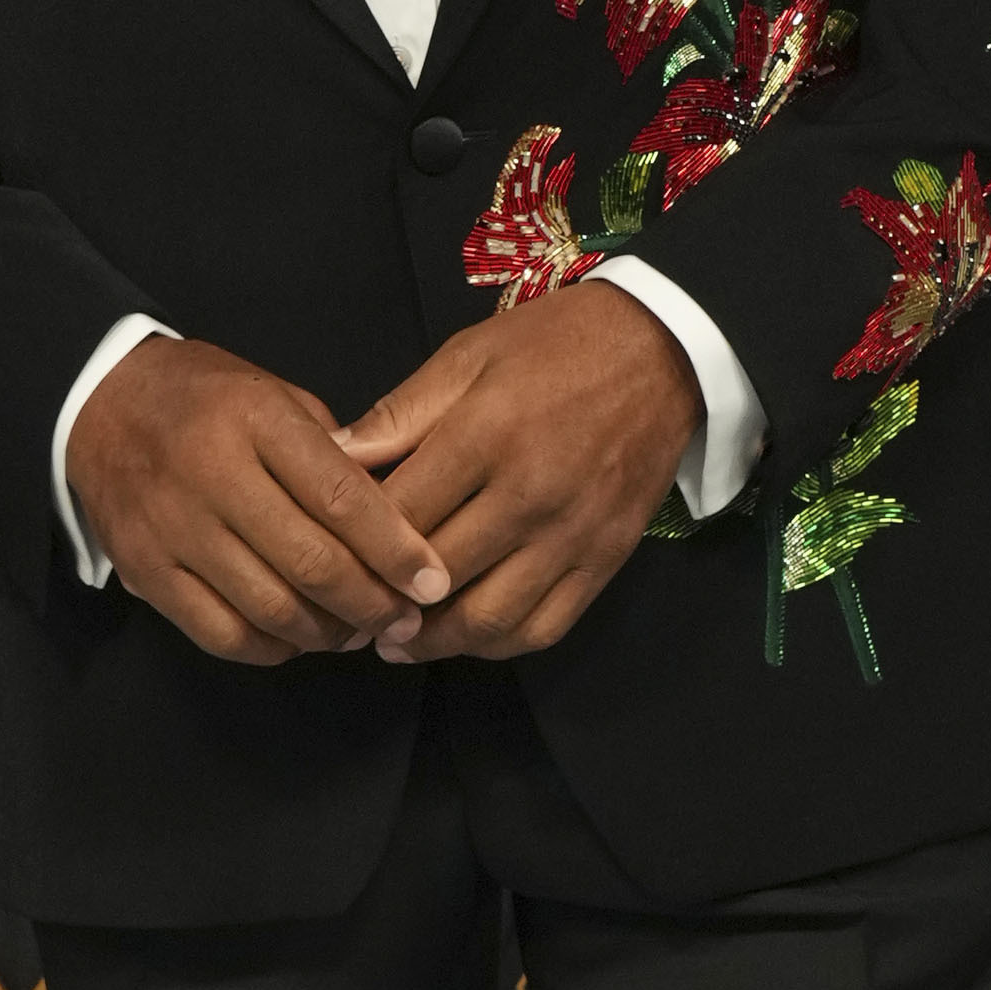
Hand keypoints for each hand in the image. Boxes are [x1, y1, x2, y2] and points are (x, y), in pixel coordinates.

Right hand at [66, 333, 450, 667]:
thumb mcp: (275, 395)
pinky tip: (296, 638)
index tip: (432, 581)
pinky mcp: (144, 569)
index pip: (342, 498)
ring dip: (327, 633)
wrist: (98, 401)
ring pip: (269, 607)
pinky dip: (271, 647)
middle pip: (311, 563)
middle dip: (372, 604)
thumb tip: (395, 525)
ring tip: (357, 631)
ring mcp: (172, 527)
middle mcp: (212, 473)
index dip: (396, 549)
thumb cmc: (206, 399)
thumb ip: (334, 454)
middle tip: (405, 620)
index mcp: (256, 420)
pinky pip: (220, 632)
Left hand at [335, 291, 698, 662]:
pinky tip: (466, 639)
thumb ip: (400, 412)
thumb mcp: (468, 354)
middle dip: (385, 604)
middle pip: (438, 575)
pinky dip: (498, 644)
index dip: (355, 548)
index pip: (402, 516)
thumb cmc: (554, 345)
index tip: (326, 563)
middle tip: (350, 615)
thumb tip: (333, 454)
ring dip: (435, 643)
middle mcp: (530, 494)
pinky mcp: (606, 558)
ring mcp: (572, 533)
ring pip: (490, 617)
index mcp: (487, 435)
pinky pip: (546, 625)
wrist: (664, 351)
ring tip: (398, 644)